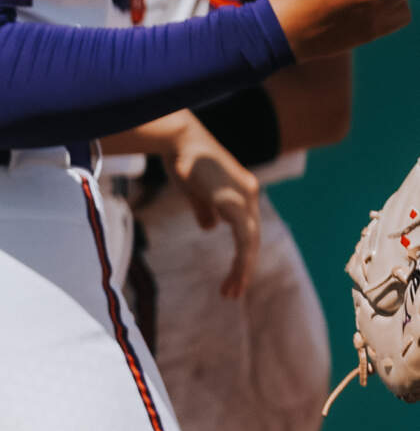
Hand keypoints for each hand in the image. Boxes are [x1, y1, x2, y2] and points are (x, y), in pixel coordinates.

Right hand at [164, 117, 261, 299]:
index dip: (241, 255)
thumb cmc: (182, 158)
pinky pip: (243, 236)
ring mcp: (244, 197)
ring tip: (232, 291)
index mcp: (242, 192)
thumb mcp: (195, 190)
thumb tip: (210, 228)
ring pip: (250, 241)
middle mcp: (249, 194)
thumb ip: (205, 209)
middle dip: (244, 267)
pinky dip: (241, 258)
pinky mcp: (234, 200)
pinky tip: (236, 274)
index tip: (231, 277)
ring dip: (243, 268)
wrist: (179, 138)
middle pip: (252, 238)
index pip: (246, 230)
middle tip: (232, 292)